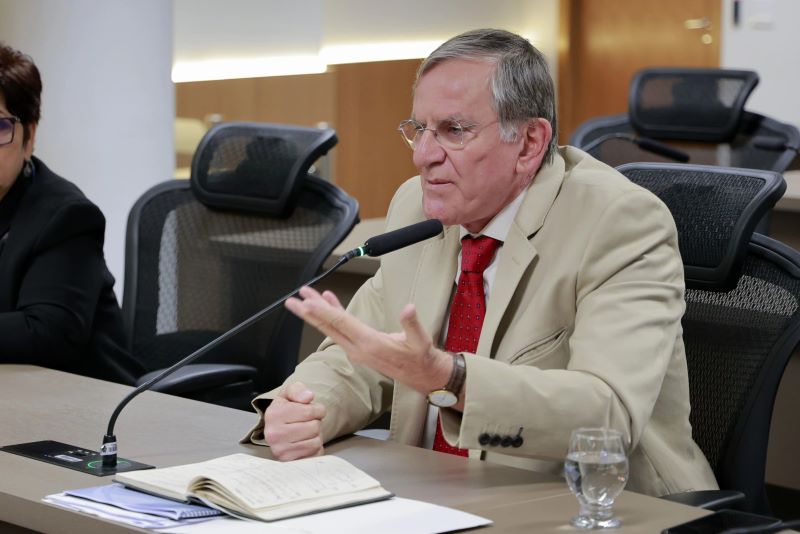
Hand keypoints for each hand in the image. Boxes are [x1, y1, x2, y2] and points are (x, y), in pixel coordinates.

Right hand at [263, 381, 325, 460]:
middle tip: (307, 422)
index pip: (310, 411)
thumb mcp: (289, 393)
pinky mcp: (290, 463)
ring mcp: (280, 451)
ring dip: (316, 436)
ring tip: (305, 432)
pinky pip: (314, 455)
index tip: (312, 410)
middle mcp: (274, 435)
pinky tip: (305, 443)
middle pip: (314, 427)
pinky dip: (315, 449)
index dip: (317, 409)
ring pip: (316, 441)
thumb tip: (308, 397)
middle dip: (316, 422)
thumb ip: (298, 390)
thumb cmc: (286, 409)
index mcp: (274, 414)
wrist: (278, 428)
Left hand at [285, 286, 452, 397]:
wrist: (423, 376)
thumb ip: (413, 324)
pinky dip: (334, 315)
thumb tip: (409, 308)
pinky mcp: (360, 348)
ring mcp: (357, 349)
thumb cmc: (421, 358)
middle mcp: (358, 348)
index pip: (341, 324)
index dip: (322, 311)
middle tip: (291, 301)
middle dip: (309, 313)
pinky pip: (341, 329)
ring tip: (303, 298)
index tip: (306, 303)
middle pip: (328, 326)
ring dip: (317, 313)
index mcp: (370, 343)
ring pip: (332, 328)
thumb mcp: (421, 341)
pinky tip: (328, 302)